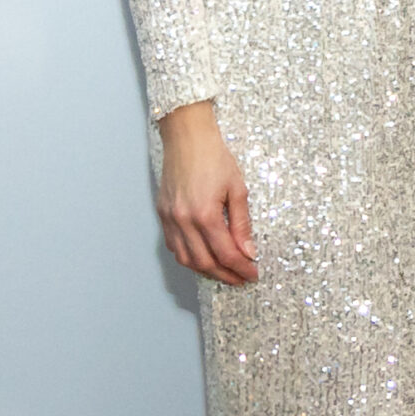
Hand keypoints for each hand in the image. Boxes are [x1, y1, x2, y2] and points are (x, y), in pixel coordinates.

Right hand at [156, 101, 257, 283]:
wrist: (188, 137)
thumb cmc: (214, 157)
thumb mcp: (238, 189)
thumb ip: (242, 224)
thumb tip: (248, 252)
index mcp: (205, 214)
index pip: (226, 253)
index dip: (241, 268)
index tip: (252, 274)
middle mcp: (183, 220)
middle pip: (205, 262)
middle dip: (225, 275)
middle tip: (241, 278)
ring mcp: (169, 218)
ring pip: (186, 259)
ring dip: (206, 270)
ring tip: (224, 271)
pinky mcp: (162, 214)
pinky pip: (173, 246)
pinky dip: (188, 257)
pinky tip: (202, 256)